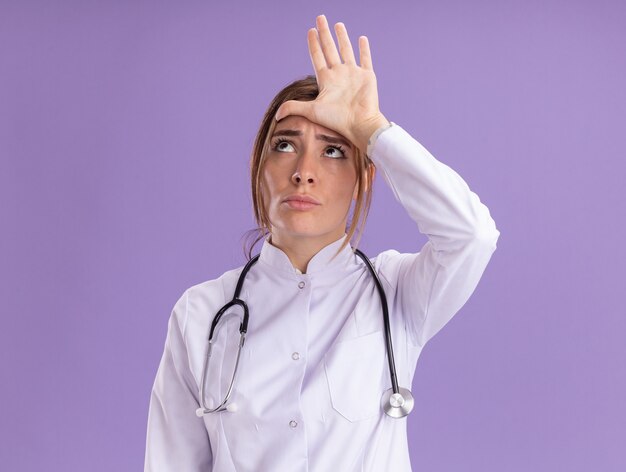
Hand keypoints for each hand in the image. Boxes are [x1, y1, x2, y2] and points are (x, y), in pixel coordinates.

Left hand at [275, 15, 389, 153]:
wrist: (359, 125)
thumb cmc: (337, 120)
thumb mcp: (312, 111)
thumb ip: (294, 108)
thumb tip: (277, 115)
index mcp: (326, 80)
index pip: (317, 56)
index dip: (313, 44)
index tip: (310, 31)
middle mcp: (339, 74)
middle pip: (329, 49)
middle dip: (324, 33)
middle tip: (320, 18)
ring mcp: (353, 74)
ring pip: (346, 50)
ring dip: (342, 37)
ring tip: (337, 24)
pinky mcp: (367, 76)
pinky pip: (365, 59)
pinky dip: (364, 49)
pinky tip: (362, 38)